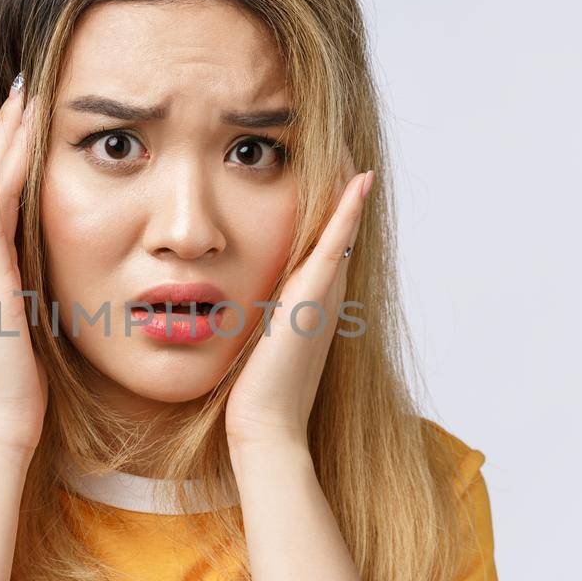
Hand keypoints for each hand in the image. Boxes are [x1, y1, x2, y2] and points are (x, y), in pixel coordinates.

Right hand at [0, 75, 46, 455]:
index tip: (33, 111)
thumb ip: (36, 292)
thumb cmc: (18, 387)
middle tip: (25, 83)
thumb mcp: (32, 324)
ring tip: (16, 100)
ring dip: (2, 144)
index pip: (2, 195)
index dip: (15, 150)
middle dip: (8, 131)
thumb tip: (55, 274)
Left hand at [225, 155, 373, 452]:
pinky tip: (359, 181)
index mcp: (307, 304)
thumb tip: (222, 305)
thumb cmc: (251, 395)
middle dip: (342, 194)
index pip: (321, 246)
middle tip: (350, 152)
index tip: (323, 174)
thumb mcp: (250, 343)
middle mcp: (322, 296)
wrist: (264, 428)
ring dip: (348, 192)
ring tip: (357, 154)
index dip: (327, 212)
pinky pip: (335, 247)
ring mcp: (323, 297)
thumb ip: (251, 320)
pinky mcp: (314, 301)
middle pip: (338, 233)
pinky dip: (347, 214)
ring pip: (340, 232)